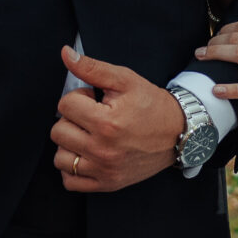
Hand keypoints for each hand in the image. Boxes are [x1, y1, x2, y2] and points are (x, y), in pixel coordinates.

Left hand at [50, 46, 183, 191]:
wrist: (178, 133)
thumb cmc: (152, 106)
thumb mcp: (125, 80)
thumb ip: (92, 68)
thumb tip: (65, 53)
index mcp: (106, 123)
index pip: (65, 105)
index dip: (79, 97)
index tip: (95, 100)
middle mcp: (103, 150)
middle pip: (58, 131)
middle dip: (72, 119)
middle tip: (93, 117)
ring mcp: (104, 170)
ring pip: (60, 157)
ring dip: (70, 144)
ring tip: (89, 135)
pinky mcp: (107, 184)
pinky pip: (71, 181)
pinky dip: (73, 169)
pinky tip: (86, 154)